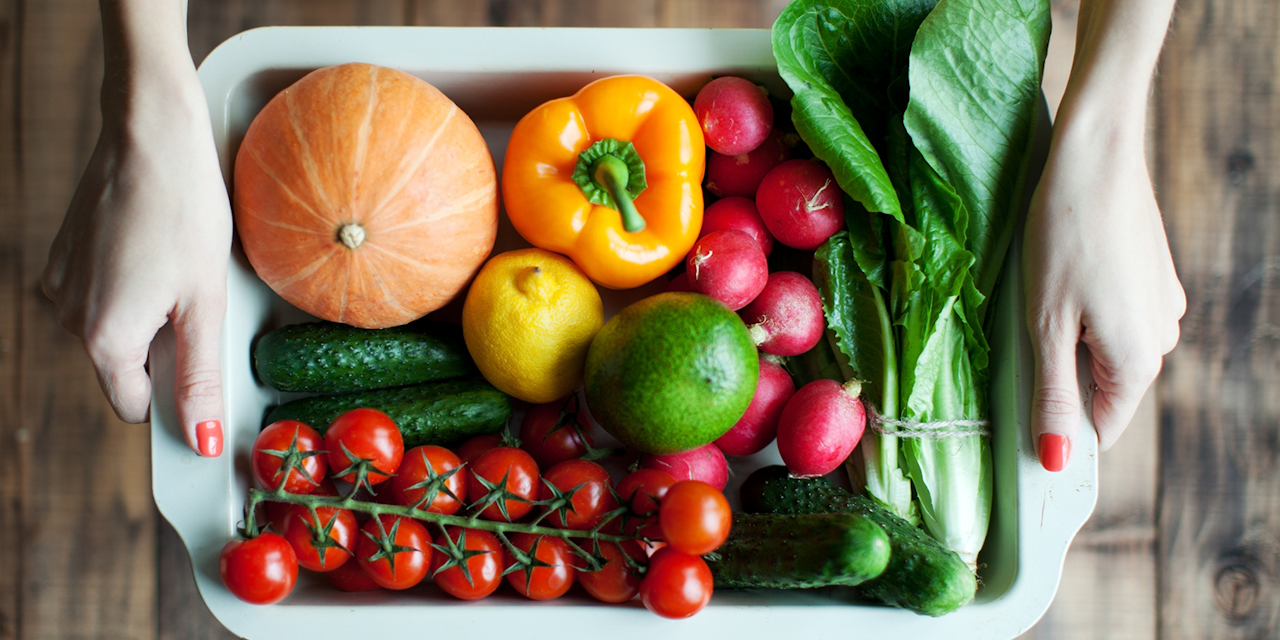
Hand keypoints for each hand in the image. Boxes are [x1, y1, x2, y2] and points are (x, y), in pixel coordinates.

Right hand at [42, 67, 231, 456]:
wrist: (150, 133)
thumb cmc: (184, 210)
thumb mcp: (205, 302)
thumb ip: (199, 377)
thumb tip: (202, 439)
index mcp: (102, 337)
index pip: (135, 406)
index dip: (174, 397)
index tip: (204, 369)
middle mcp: (68, 315)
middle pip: (124, 366)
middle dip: (163, 349)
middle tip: (197, 300)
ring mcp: (61, 283)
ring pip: (114, 329)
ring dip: (148, 316)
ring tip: (178, 268)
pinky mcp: (64, 255)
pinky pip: (101, 293)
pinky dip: (131, 286)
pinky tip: (155, 249)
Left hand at [1023, 117, 1184, 469]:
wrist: (1096, 156)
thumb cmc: (1063, 236)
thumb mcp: (1045, 325)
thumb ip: (1053, 394)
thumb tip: (1056, 459)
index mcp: (1139, 361)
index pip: (1100, 427)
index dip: (1058, 428)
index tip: (1017, 417)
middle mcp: (1161, 338)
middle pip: (1101, 387)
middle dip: (1059, 375)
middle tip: (1019, 338)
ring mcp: (1161, 304)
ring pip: (1104, 348)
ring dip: (1069, 338)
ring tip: (1039, 297)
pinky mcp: (1152, 276)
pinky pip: (1113, 314)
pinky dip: (1083, 308)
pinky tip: (1060, 276)